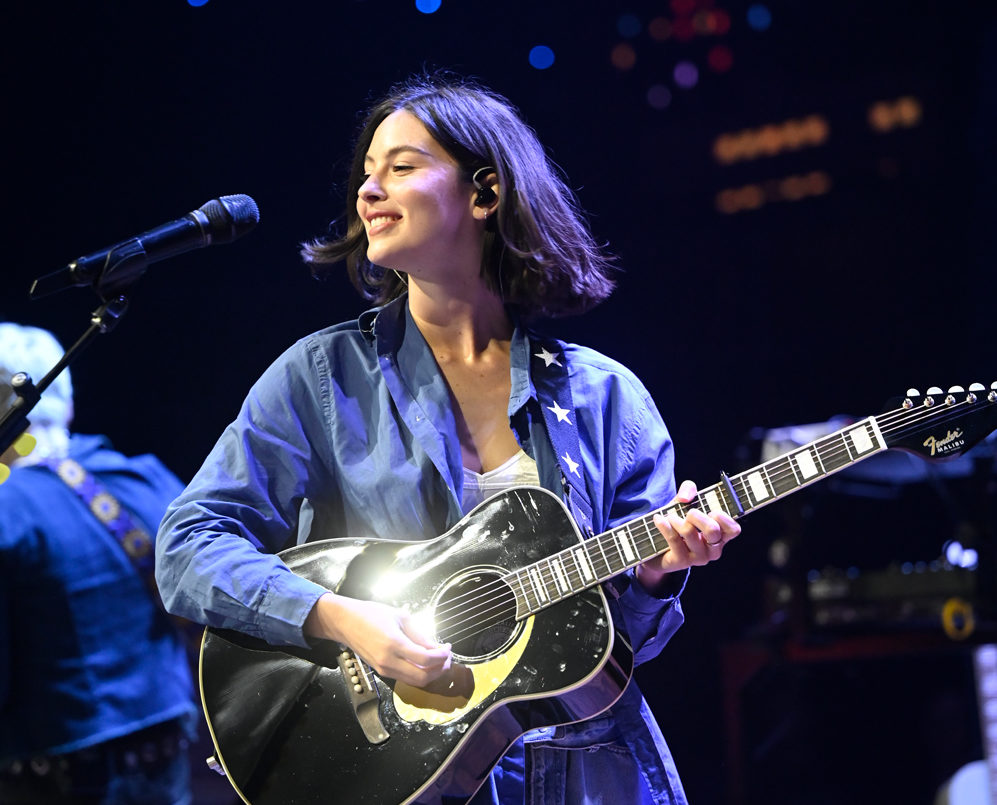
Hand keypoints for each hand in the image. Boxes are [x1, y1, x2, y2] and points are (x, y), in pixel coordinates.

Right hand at [305, 592, 451, 686]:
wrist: (346, 622)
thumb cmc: (370, 615)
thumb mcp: (400, 617)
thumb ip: (420, 635)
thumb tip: (437, 647)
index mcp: (394, 643)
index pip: (426, 659)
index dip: (442, 656)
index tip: (448, 649)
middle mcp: (388, 661)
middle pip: (423, 677)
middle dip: (440, 669)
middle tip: (447, 658)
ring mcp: (384, 669)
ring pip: (415, 681)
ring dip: (431, 674)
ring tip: (439, 660)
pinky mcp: (381, 671)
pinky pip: (405, 678)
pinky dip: (419, 673)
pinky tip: (424, 662)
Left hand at [636, 480, 740, 588]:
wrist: (658, 548)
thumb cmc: (678, 523)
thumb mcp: (684, 504)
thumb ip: (689, 490)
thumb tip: (686, 497)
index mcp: (720, 536)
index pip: (733, 529)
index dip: (723, 517)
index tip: (711, 511)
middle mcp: (713, 549)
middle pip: (712, 529)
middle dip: (696, 515)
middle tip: (688, 513)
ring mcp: (698, 557)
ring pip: (689, 532)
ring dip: (676, 519)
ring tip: (670, 517)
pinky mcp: (681, 561)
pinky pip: (673, 538)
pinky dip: (664, 525)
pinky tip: (658, 520)